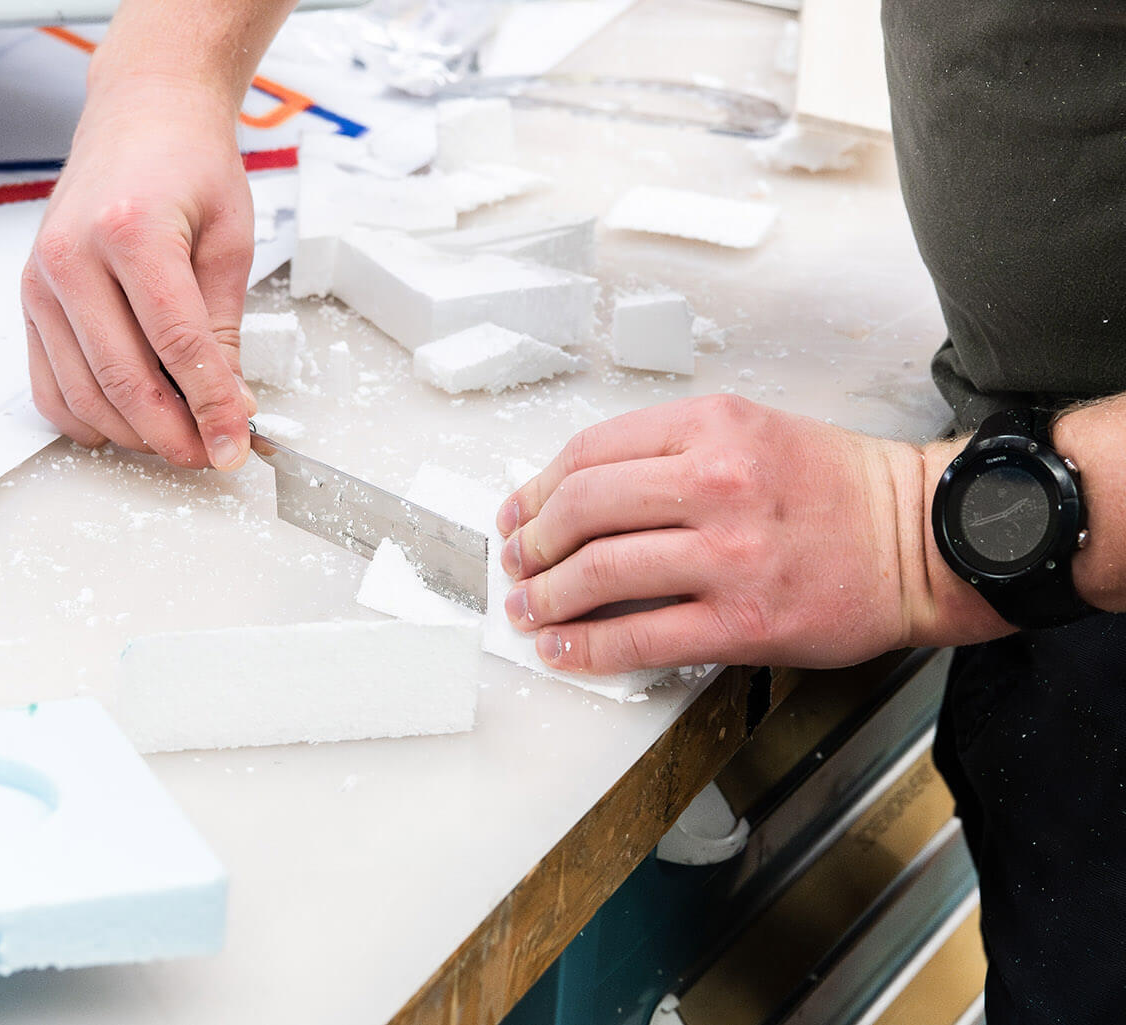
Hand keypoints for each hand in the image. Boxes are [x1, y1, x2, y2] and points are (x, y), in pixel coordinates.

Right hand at [23, 73, 256, 469]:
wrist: (142, 116)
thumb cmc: (187, 164)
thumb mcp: (229, 241)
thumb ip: (224, 331)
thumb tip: (229, 406)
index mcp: (131, 231)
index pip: (176, 345)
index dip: (210, 407)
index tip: (234, 445)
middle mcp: (72, 256)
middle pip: (123, 380)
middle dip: (173, 433)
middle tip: (210, 452)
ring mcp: (42, 280)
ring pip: (84, 394)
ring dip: (134, 434)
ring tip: (179, 440)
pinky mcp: (29, 299)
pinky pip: (49, 385)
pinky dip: (87, 419)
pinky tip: (126, 425)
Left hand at [494, 395, 1009, 673]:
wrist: (925, 539)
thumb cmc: (839, 489)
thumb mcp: (753, 431)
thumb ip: (672, 452)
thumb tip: (581, 495)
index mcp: (713, 427)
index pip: (591, 452)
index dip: (538, 487)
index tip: (519, 512)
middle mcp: (718, 482)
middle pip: (584, 509)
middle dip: (532, 542)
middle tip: (515, 562)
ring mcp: (730, 554)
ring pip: (603, 572)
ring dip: (547, 596)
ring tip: (527, 608)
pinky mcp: (744, 620)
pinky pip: (643, 636)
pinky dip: (589, 646)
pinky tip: (564, 649)